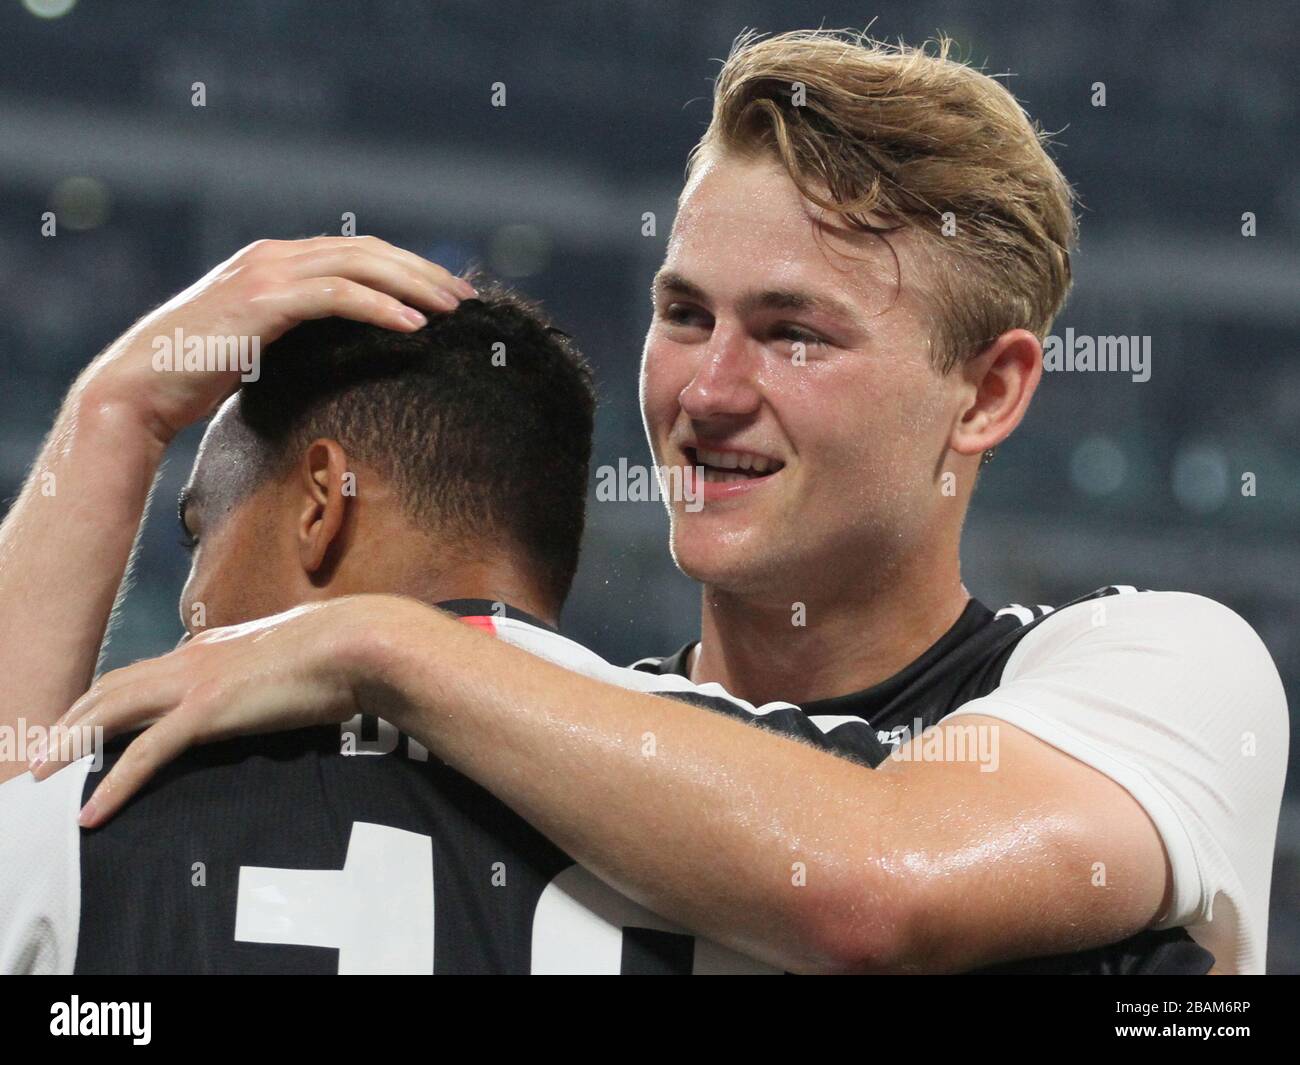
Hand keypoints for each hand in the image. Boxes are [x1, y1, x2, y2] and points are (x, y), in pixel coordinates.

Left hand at [30, 595, 420, 825]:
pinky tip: (93, 812)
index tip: (84, 720)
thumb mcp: (291, 653)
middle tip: (40, 750)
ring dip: (69, 745)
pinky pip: (146, 754)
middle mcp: (191, 660)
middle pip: (109, 688)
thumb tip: (274, 675)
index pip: (141, 671)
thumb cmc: (339, 647)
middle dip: (69, 718)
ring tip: (41, 776)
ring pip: (110, 713)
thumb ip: (266, 665)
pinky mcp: (207, 712)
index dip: (105, 697)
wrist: (355, 641)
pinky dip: (114, 784)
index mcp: (210, 648)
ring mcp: (195, 684)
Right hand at [76, 236, 476, 443]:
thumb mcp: (263, 347)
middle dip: (424, 272)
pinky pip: (336, 295)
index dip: (408, 269)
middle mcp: (275, 256)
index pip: (358, 252)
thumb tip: (347, 356)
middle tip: (468, 298)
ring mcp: (267, 273)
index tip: (448, 295)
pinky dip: (380, 306)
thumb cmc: (200, 377)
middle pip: (369, 251)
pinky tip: (413, 326)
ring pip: (359, 264)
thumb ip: (301, 335)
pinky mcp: (263, 301)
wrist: (142, 387)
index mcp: (277, 262)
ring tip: (453, 310)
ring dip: (413, 284)